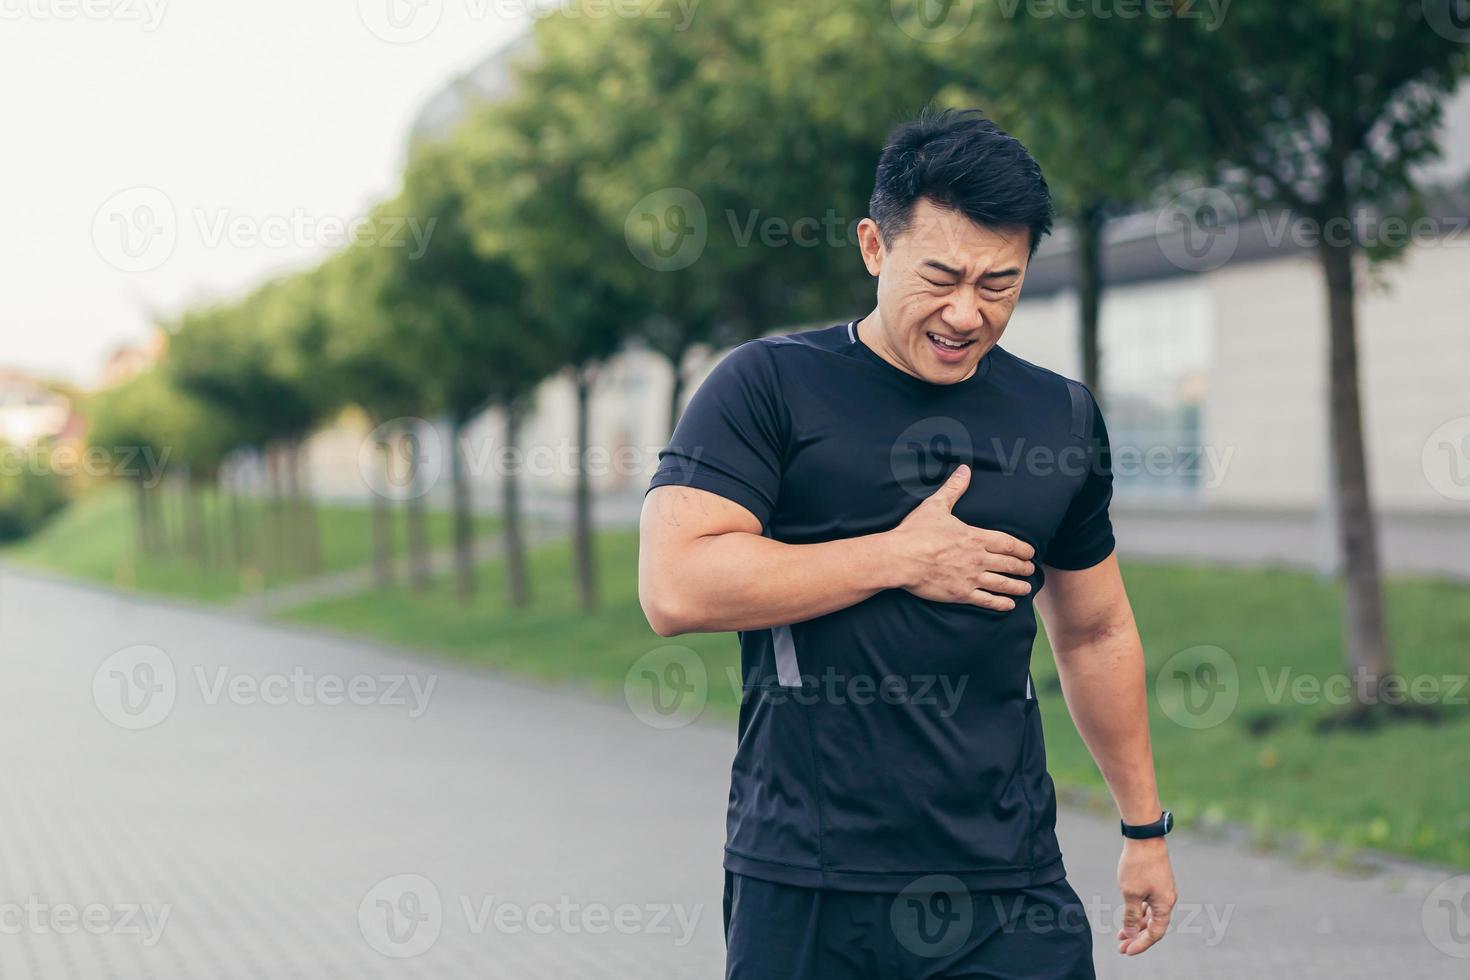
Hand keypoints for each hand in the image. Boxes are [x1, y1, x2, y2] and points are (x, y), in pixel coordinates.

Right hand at [885, 464, 1035, 610]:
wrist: (900, 558)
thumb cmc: (915, 532)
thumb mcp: (935, 506)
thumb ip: (953, 488)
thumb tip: (965, 470)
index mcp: (974, 537)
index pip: (1007, 543)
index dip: (1022, 548)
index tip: (1030, 552)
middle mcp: (977, 558)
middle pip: (1008, 564)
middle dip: (1023, 567)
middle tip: (1031, 570)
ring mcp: (970, 577)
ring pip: (1002, 583)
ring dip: (1017, 586)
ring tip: (1026, 589)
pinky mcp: (960, 594)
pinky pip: (986, 601)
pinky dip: (1000, 604)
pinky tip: (1009, 605)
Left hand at [1116, 837, 1175, 954]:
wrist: (1144, 837)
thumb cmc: (1137, 865)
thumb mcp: (1130, 893)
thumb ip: (1130, 915)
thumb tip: (1130, 933)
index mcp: (1165, 905)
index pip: (1155, 933)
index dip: (1141, 944)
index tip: (1126, 951)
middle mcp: (1167, 899)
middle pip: (1153, 926)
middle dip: (1136, 937)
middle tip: (1120, 947)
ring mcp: (1162, 890)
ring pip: (1149, 915)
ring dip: (1135, 925)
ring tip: (1120, 934)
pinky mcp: (1156, 882)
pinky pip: (1148, 904)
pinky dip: (1138, 912)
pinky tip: (1126, 915)